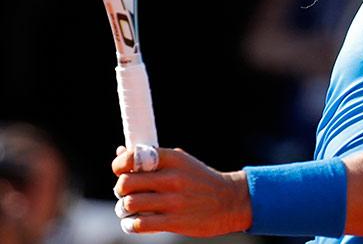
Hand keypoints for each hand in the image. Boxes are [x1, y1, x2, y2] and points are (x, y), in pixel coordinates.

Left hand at [112, 146, 251, 235]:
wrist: (228, 201)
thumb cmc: (199, 179)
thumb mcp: (180, 162)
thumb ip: (152, 159)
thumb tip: (120, 153)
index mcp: (173, 158)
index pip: (133, 157)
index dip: (119, 165)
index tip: (119, 171)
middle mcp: (172, 177)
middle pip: (126, 182)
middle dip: (120, 189)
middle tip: (125, 192)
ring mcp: (173, 200)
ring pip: (129, 204)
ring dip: (123, 208)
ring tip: (128, 209)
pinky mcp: (174, 221)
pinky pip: (140, 224)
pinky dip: (131, 224)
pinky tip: (134, 222)